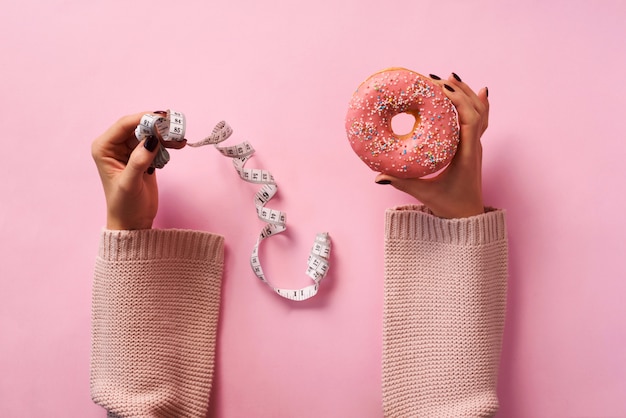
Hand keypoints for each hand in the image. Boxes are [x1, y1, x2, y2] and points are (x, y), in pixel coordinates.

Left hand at [91, 112, 186, 229]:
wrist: (133, 222)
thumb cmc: (124, 205)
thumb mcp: (130, 183)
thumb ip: (139, 160)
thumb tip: (151, 140)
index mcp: (104, 148)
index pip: (124, 125)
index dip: (143, 118)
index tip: (162, 118)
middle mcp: (115, 146)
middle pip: (138, 127)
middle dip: (157, 126)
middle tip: (175, 127)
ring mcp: (130, 150)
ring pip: (149, 134)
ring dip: (165, 135)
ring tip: (180, 138)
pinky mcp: (143, 157)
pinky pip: (156, 144)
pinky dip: (168, 143)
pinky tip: (179, 144)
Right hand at [375, 73, 488, 218]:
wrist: (468, 217)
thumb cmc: (449, 206)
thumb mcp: (424, 194)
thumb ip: (401, 183)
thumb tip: (377, 176)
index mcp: (467, 155)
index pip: (469, 120)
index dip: (458, 100)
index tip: (442, 87)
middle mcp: (475, 146)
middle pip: (476, 110)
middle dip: (458, 91)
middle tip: (438, 78)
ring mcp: (476, 146)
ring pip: (480, 113)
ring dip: (467, 94)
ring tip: (450, 79)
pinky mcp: (473, 148)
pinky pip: (479, 120)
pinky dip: (476, 104)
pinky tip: (476, 92)